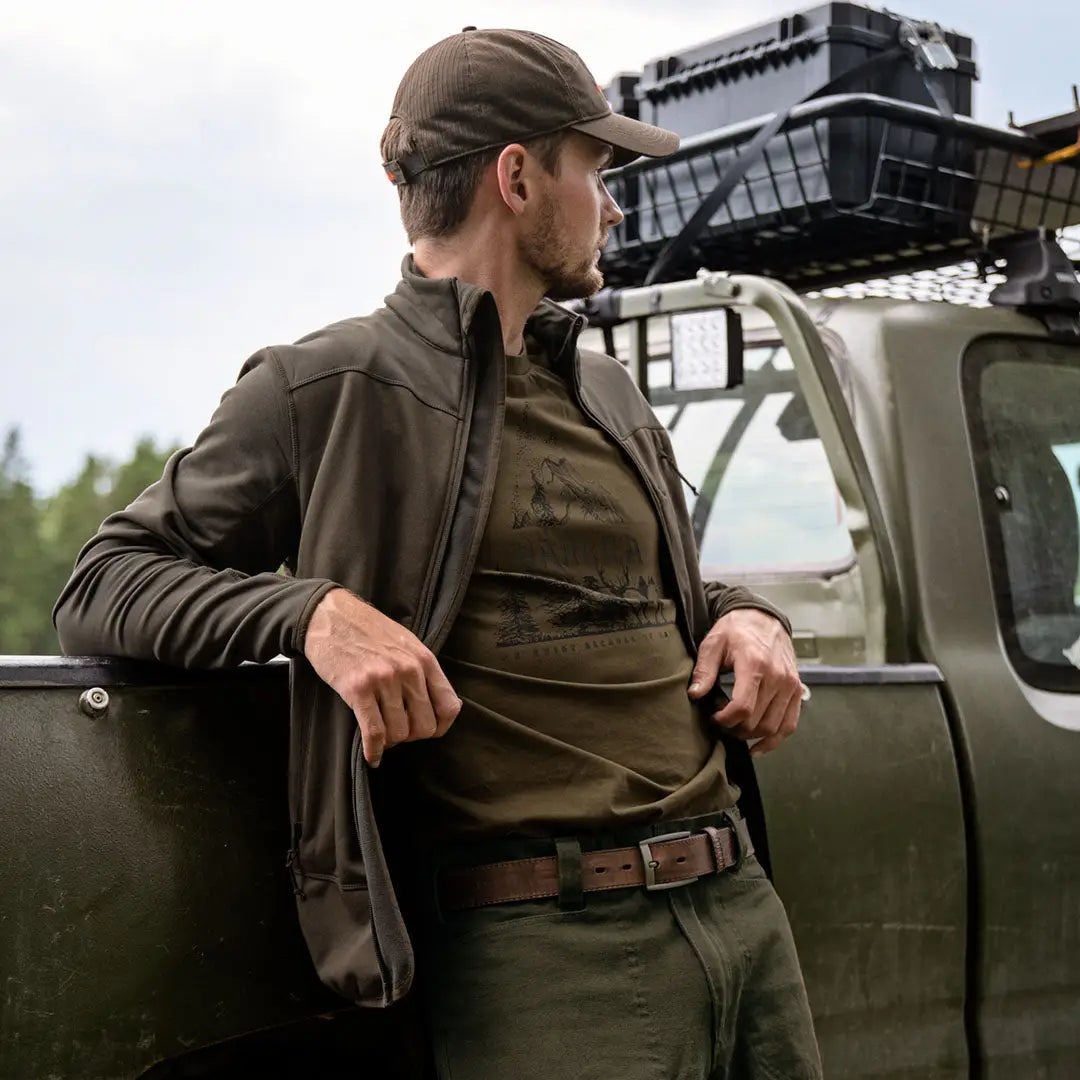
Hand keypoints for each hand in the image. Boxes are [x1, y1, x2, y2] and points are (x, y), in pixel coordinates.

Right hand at [303, 588, 461, 766]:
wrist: (329, 615)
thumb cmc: (368, 631)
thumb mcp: (406, 643)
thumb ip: (424, 671)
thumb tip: (447, 707)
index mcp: (424, 660)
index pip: (449, 707)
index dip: (440, 727)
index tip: (427, 730)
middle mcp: (409, 670)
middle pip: (425, 727)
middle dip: (411, 736)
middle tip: (397, 730)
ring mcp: (384, 680)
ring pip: (399, 733)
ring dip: (390, 741)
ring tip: (381, 734)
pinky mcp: (358, 689)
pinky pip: (374, 732)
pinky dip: (374, 750)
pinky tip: (371, 756)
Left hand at [687, 608, 802, 756]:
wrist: (763, 618)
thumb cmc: (736, 630)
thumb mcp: (713, 643)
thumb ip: (704, 670)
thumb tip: (694, 694)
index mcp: (756, 664)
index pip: (742, 707)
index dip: (724, 720)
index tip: (713, 716)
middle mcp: (778, 677)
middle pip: (756, 721)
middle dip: (734, 728)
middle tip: (720, 718)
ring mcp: (790, 685)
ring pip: (772, 727)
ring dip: (750, 736)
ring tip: (734, 726)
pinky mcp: (797, 691)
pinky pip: (789, 725)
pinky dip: (773, 740)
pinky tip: (756, 747)